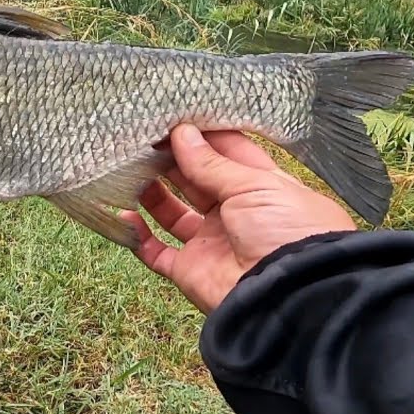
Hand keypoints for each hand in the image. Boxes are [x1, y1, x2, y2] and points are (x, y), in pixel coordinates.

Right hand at [120, 124, 356, 313]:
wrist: (289, 298)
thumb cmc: (286, 231)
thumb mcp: (254, 186)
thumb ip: (212, 162)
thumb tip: (180, 133)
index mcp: (260, 187)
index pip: (228, 153)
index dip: (201, 135)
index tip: (172, 116)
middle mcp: (234, 213)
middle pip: (195, 179)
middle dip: (170, 158)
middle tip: (141, 136)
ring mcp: (210, 242)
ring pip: (171, 211)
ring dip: (150, 191)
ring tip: (128, 167)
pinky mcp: (190, 270)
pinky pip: (155, 252)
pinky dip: (137, 235)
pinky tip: (124, 214)